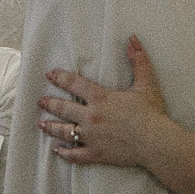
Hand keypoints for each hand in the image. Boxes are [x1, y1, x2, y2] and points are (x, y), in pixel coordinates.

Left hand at [38, 36, 167, 167]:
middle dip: (50, 103)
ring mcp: (92, 137)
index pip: (74, 84)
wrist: (155, 142)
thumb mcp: (145, 83)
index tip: (49, 75)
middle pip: (64, 108)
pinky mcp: (97, 154)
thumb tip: (133, 38)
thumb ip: (138, 59)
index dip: (60, 78)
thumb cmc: (150, 113)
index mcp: (100, 98)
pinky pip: (76, 155)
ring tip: (41, 124)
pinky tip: (57, 150)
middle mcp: (91, 117)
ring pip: (65, 132)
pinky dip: (65, 153)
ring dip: (51, 127)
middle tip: (40, 100)